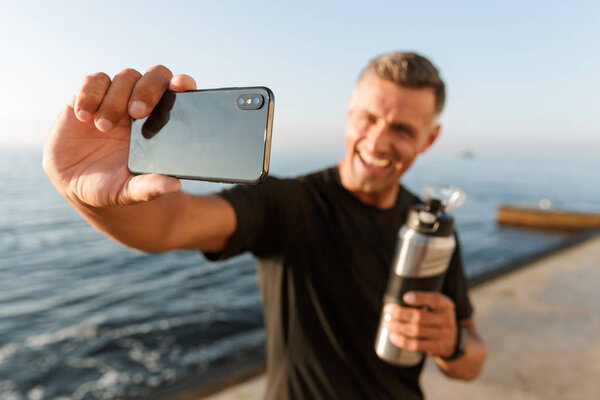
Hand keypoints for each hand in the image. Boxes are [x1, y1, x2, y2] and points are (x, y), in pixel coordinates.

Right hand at [43, 66, 196, 207]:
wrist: (74, 182)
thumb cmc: (110, 184)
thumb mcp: (129, 191)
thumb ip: (150, 187)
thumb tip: (174, 185)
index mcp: (160, 124)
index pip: (178, 94)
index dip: (183, 83)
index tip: (180, 85)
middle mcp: (140, 106)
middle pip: (154, 77)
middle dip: (148, 90)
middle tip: (136, 113)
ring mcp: (115, 98)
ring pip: (125, 78)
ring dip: (115, 100)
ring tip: (102, 127)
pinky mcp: (87, 97)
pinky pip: (92, 81)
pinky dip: (89, 94)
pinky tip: (84, 116)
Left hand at [382, 291, 457, 357]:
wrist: (454, 340)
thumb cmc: (437, 318)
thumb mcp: (437, 306)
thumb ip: (423, 300)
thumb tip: (395, 297)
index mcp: (446, 306)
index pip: (435, 299)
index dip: (419, 298)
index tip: (404, 297)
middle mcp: (446, 320)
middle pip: (419, 316)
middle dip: (400, 313)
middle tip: (387, 311)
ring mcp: (442, 335)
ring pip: (415, 331)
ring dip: (397, 327)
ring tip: (387, 323)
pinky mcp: (436, 348)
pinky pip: (416, 345)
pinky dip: (401, 341)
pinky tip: (393, 336)